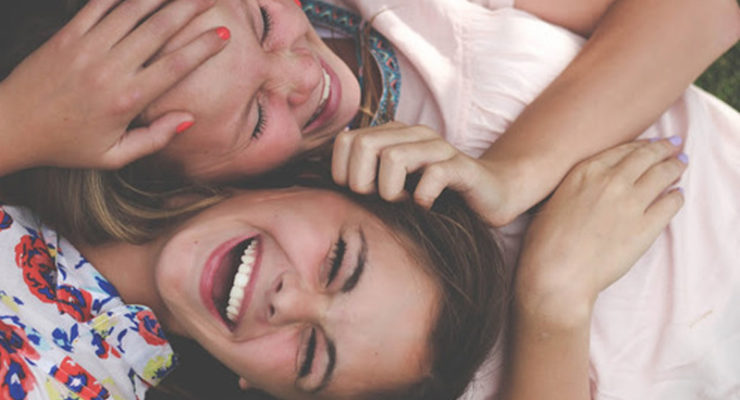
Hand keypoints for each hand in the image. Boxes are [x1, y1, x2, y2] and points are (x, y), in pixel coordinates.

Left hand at [0, 0, 227, 173]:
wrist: (11, 126)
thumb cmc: (66, 145)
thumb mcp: (114, 156)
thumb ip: (154, 139)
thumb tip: (188, 118)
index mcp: (126, 100)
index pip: (175, 66)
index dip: (203, 47)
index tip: (223, 34)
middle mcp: (109, 69)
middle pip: (158, 29)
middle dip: (189, 9)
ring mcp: (86, 48)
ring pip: (131, 11)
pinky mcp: (67, 35)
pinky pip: (98, 5)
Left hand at [332, 122, 508, 224]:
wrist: (490, 194)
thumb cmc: (434, 194)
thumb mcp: (393, 184)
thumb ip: (364, 178)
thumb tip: (325, 186)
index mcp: (392, 134)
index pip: (346, 141)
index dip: (344, 172)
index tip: (361, 194)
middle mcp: (413, 134)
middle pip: (365, 145)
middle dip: (363, 181)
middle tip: (381, 199)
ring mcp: (439, 148)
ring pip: (394, 157)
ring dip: (391, 191)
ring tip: (403, 203)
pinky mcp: (462, 167)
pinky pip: (433, 175)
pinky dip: (423, 197)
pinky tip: (426, 206)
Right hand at [516, 138, 685, 319]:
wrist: (557, 273)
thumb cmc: (545, 243)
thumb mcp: (555, 201)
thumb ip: (578, 188)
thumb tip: (591, 190)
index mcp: (586, 171)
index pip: (622, 150)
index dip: (640, 145)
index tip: (650, 144)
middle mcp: (611, 180)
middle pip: (647, 156)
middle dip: (663, 148)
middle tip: (674, 146)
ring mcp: (631, 203)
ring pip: (663, 174)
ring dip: (675, 167)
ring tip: (681, 164)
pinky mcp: (646, 227)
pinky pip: (670, 204)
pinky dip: (677, 197)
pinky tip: (678, 195)